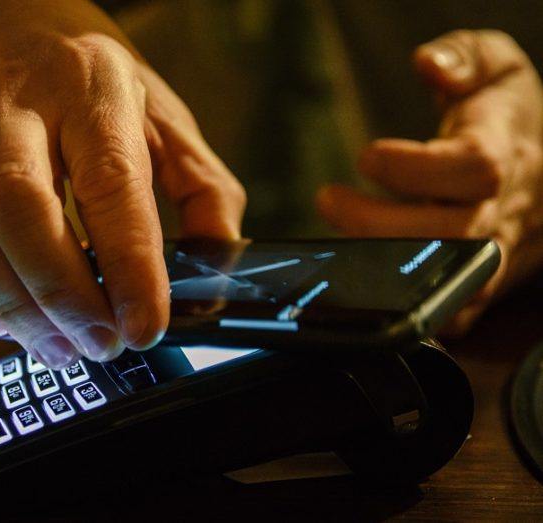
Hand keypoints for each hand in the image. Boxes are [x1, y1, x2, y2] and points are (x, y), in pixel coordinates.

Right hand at [0, 0, 245, 365]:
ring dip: (16, 308)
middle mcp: (19, 108)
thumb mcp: (160, 111)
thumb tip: (219, 258)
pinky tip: (3, 321)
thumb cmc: (84, 72)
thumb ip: (200, 185)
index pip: (111, 185)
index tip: (146, 327)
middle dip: (65, 296)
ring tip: (61, 350)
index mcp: (92, 92)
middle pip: (25, 210)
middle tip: (102, 346)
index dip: (130, 266)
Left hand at [317, 30, 542, 333]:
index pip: (473, 168)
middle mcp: (504, 209)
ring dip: (382, 266)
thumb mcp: (495, 64)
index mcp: (507, 152)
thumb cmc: (503, 115)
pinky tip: (364, 288)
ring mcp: (495, 251)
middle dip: (380, 222)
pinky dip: (409, 309)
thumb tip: (428, 62)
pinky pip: (453, 312)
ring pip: (449, 278)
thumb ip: (464, 55)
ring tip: (334, 234)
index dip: (416, 168)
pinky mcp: (481, 280)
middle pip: (453, 233)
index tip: (366, 155)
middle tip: (327, 199)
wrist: (541, 169)